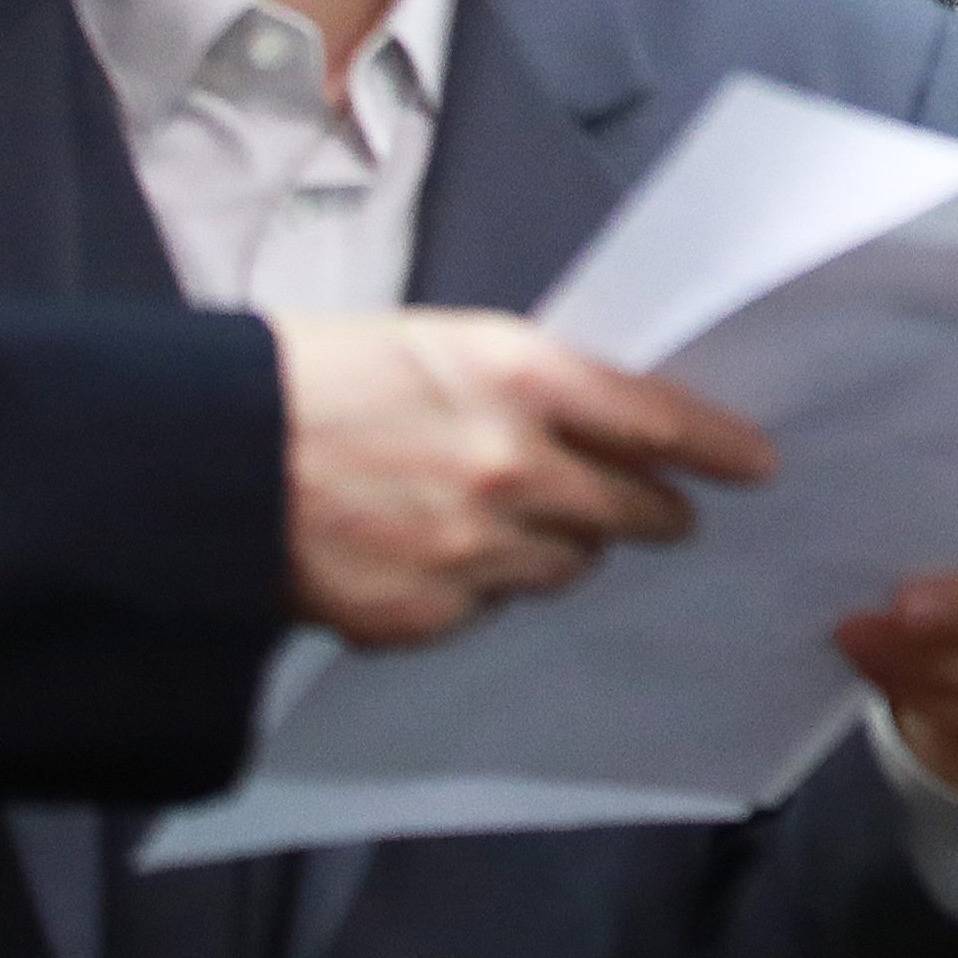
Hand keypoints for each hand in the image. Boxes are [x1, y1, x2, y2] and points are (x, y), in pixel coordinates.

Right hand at [274, 310, 775, 645]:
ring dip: (565, 546)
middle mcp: (513, 466)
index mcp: (520, 377)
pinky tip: (438, 553)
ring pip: (570, 564)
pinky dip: (484, 584)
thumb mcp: (436, 344)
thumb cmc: (312, 380)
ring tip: (525, 524)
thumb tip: (600, 419)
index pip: (661, 421)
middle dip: (655, 512)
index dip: (718, 446)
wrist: (202, 462)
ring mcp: (473, 550)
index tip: (754, 463)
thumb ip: (528, 384)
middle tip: (667, 512)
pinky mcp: (427, 613)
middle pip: (633, 509)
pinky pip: (493, 605)